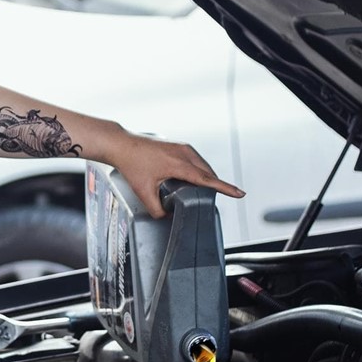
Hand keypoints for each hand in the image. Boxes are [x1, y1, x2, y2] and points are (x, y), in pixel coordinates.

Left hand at [112, 131, 244, 217]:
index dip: (225, 188)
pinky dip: (199, 169)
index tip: (240, 194)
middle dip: (214, 186)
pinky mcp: (179, 144)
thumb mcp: (143, 192)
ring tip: (202, 192)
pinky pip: (196, 159)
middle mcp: (184, 152)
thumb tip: (167, 217)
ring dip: (206, 177)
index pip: (207, 179)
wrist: (121, 144)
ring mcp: (183, 146)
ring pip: (203, 165)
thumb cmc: (131, 166)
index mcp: (178, 164)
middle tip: (213, 201)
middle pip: (208, 173)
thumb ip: (156, 209)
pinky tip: (194, 178)